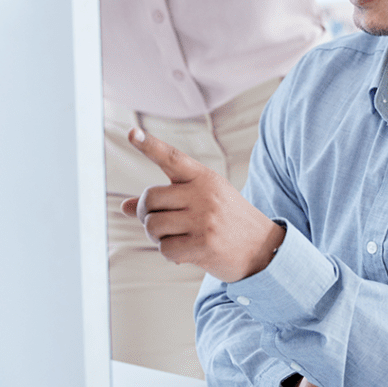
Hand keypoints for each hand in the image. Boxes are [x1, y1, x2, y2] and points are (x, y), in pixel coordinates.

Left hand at [119, 127, 284, 281]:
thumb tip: (124, 206)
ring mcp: (204, 220)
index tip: (132, 133)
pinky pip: (165, 249)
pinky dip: (168, 254)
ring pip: (153, 226)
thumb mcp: (201, 200)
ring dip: (156, 236)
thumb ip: (165, 201)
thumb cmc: (225, 220)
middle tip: (158, 223)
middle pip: (150, 199)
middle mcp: (203, 194)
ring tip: (173, 237)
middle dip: (145, 214)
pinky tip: (183, 253)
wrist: (263, 249)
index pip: (171, 157)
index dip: (149, 145)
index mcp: (203, 177)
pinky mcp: (204, 245)